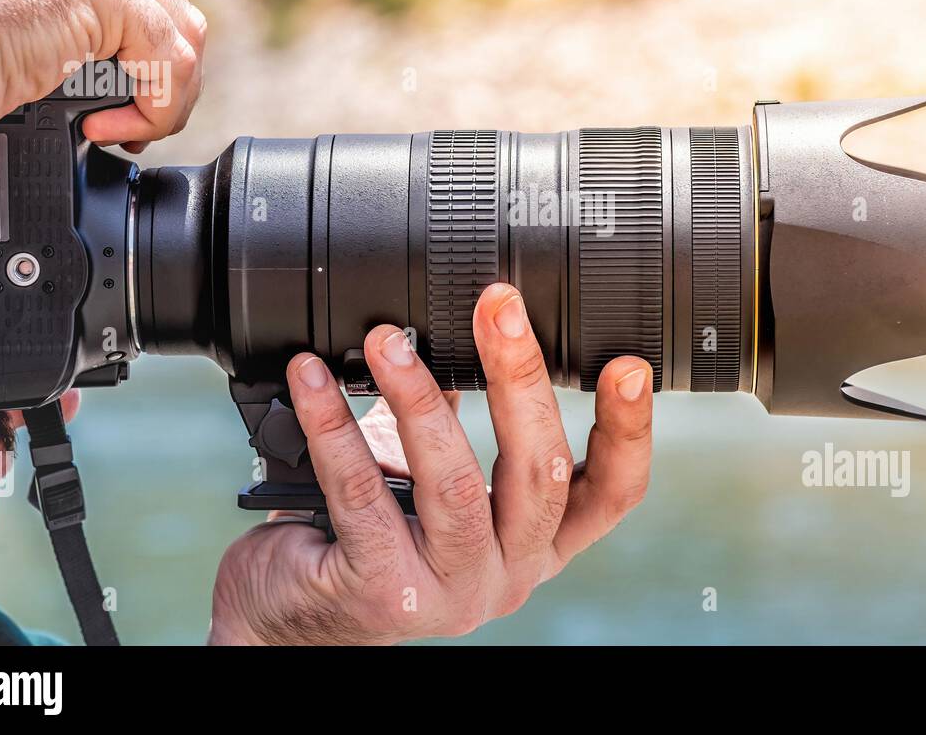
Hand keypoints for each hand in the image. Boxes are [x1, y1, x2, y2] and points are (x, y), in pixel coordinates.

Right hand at [0, 0, 205, 150]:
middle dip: (167, 72)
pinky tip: (110, 128)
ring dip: (166, 93)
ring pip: (179, 30)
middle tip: (138, 121)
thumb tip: (91, 55)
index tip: (126, 97)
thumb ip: (50, 16)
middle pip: (168, 2)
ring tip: (127, 130)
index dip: (144, 47)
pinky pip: (169, 55)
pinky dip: (155, 104)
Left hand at [209, 283, 653, 644]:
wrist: (295, 617)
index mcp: (538, 543)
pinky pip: (362, 495)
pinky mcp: (382, 593)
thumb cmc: (374, 541)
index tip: (627, 366)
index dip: (629, 431)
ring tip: (387, 339)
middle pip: (540, 475)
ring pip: (455, 486)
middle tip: (499, 308)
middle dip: (520, 380)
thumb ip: (465, 433)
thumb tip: (465, 334)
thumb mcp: (443, 492)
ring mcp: (451, 592)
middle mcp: (510, 573)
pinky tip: (315, 381)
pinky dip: (335, 427)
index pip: (612, 494)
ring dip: (420, 398)